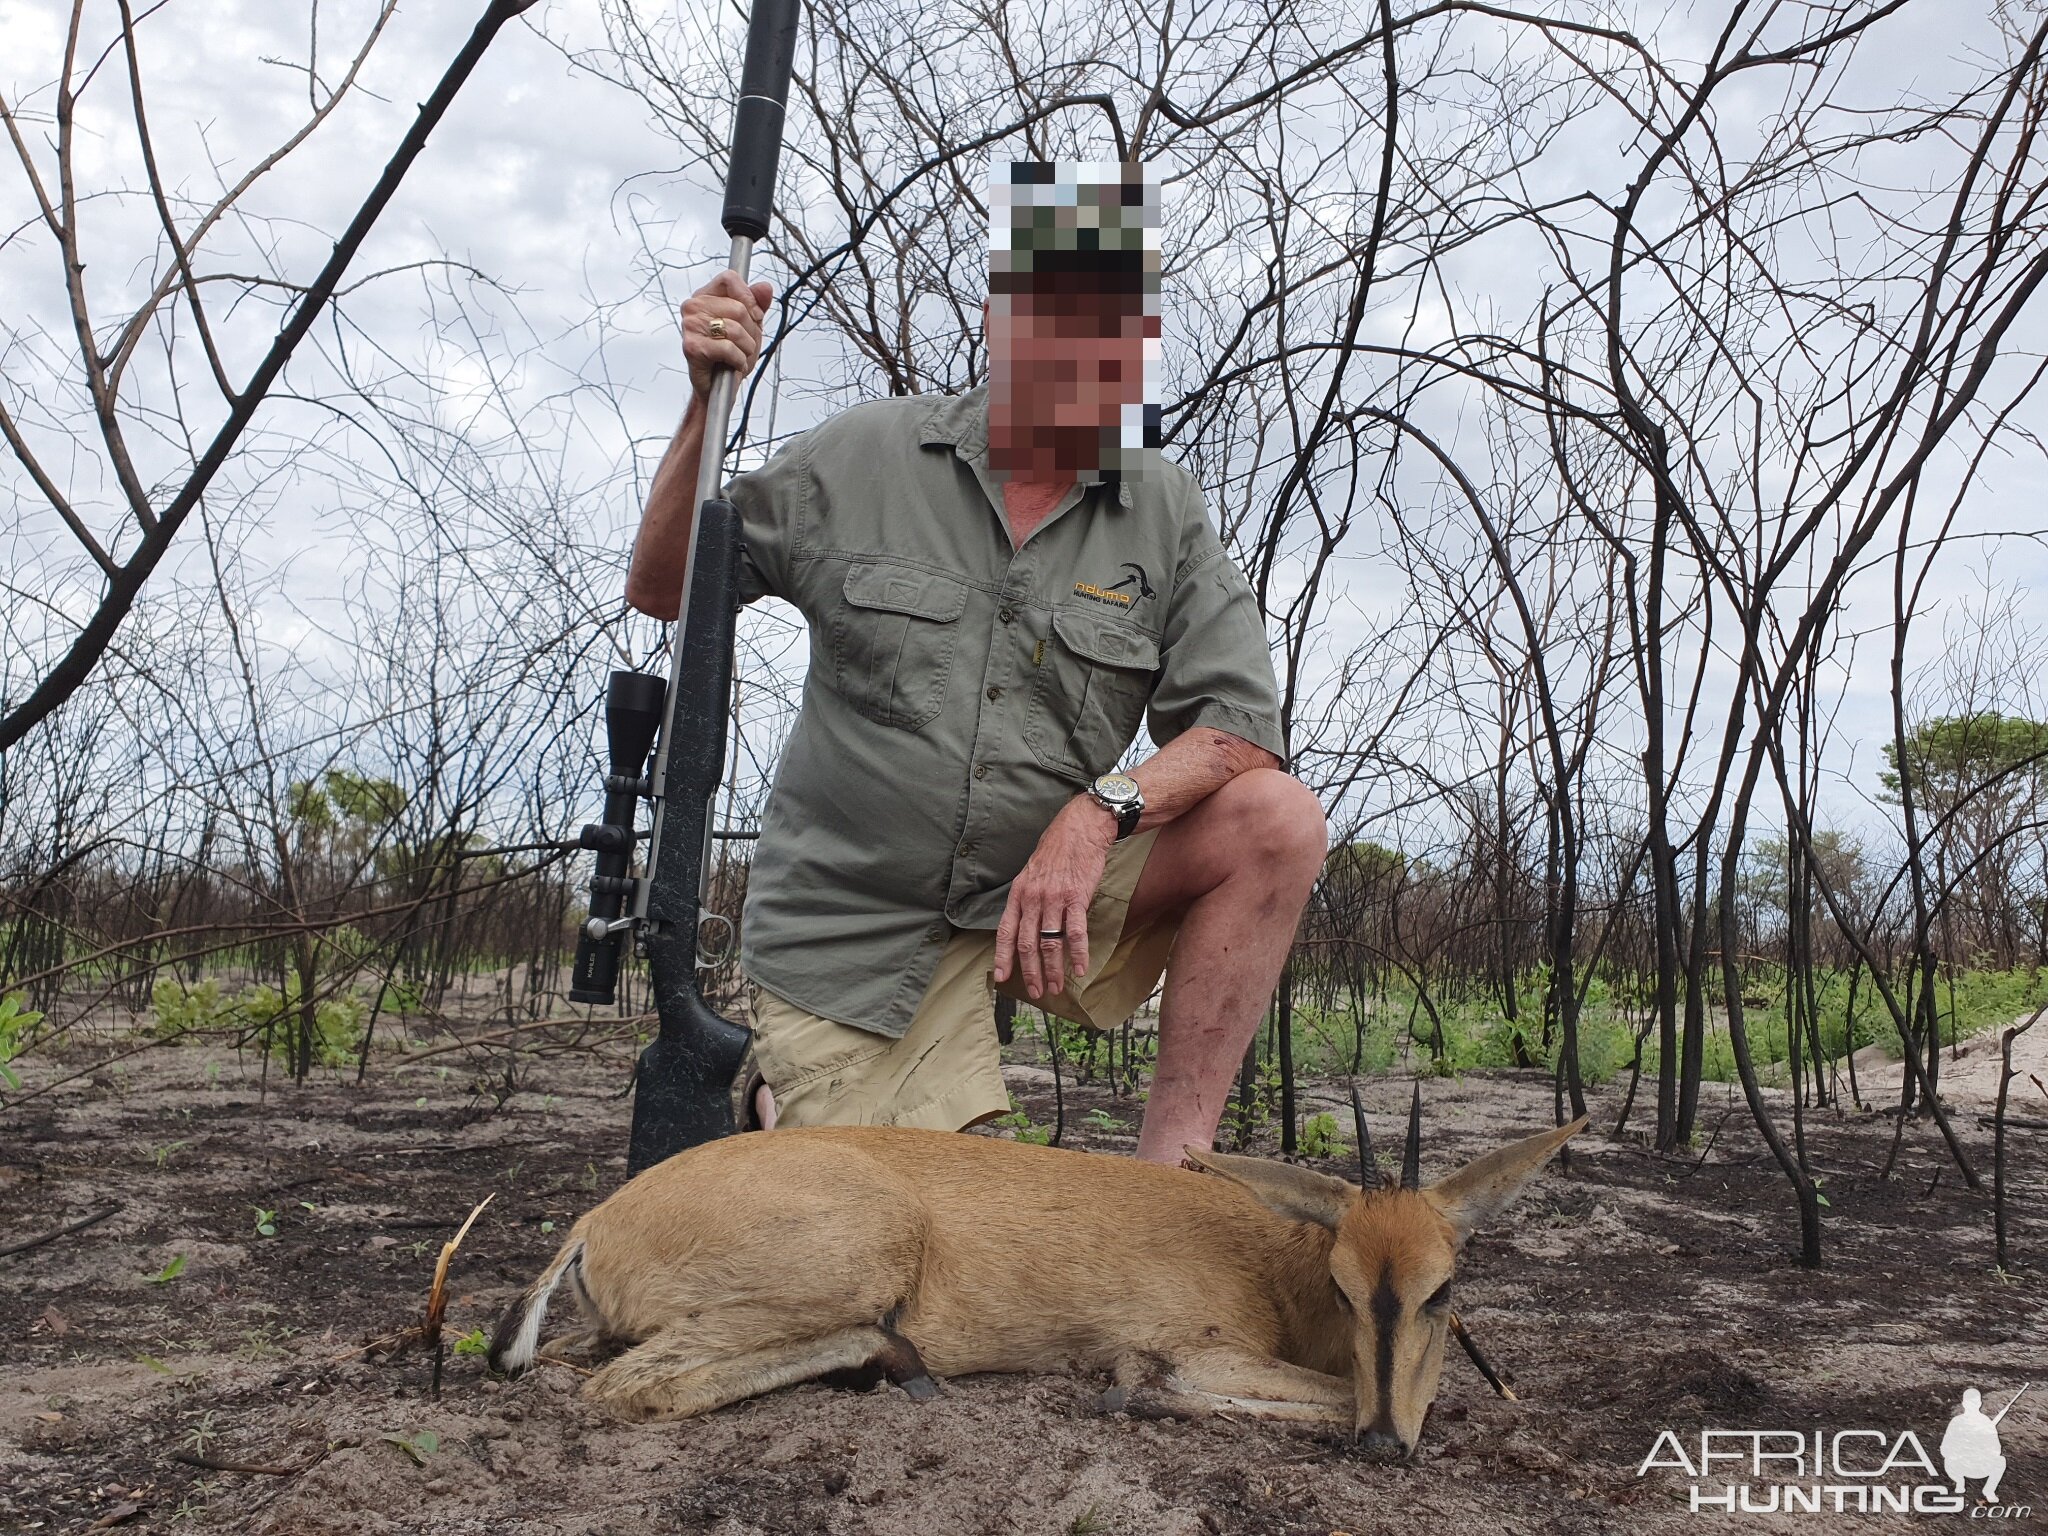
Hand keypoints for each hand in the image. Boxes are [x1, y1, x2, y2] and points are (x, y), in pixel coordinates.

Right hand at [682, 270, 774, 399]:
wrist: (717, 388)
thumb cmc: (729, 356)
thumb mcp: (750, 326)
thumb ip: (757, 304)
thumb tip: (765, 287)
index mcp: (705, 296)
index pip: (730, 279)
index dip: (749, 298)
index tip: (754, 315)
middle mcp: (693, 307)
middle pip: (738, 307)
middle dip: (751, 331)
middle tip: (743, 344)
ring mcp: (690, 326)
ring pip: (735, 328)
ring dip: (746, 348)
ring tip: (738, 355)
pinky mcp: (692, 347)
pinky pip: (728, 348)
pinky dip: (738, 360)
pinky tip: (732, 364)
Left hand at [993, 797, 1116, 1000]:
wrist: (1079, 829)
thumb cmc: (1056, 852)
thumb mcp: (1031, 874)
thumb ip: (1027, 900)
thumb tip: (1025, 927)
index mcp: (1018, 894)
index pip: (1005, 931)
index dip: (1002, 957)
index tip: (1002, 978)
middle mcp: (1032, 898)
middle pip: (1027, 943)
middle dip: (1030, 972)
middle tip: (1036, 992)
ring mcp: (1054, 899)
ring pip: (1050, 943)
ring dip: (1053, 969)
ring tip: (1056, 987)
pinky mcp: (1077, 898)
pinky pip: (1076, 932)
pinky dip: (1078, 954)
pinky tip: (1081, 969)